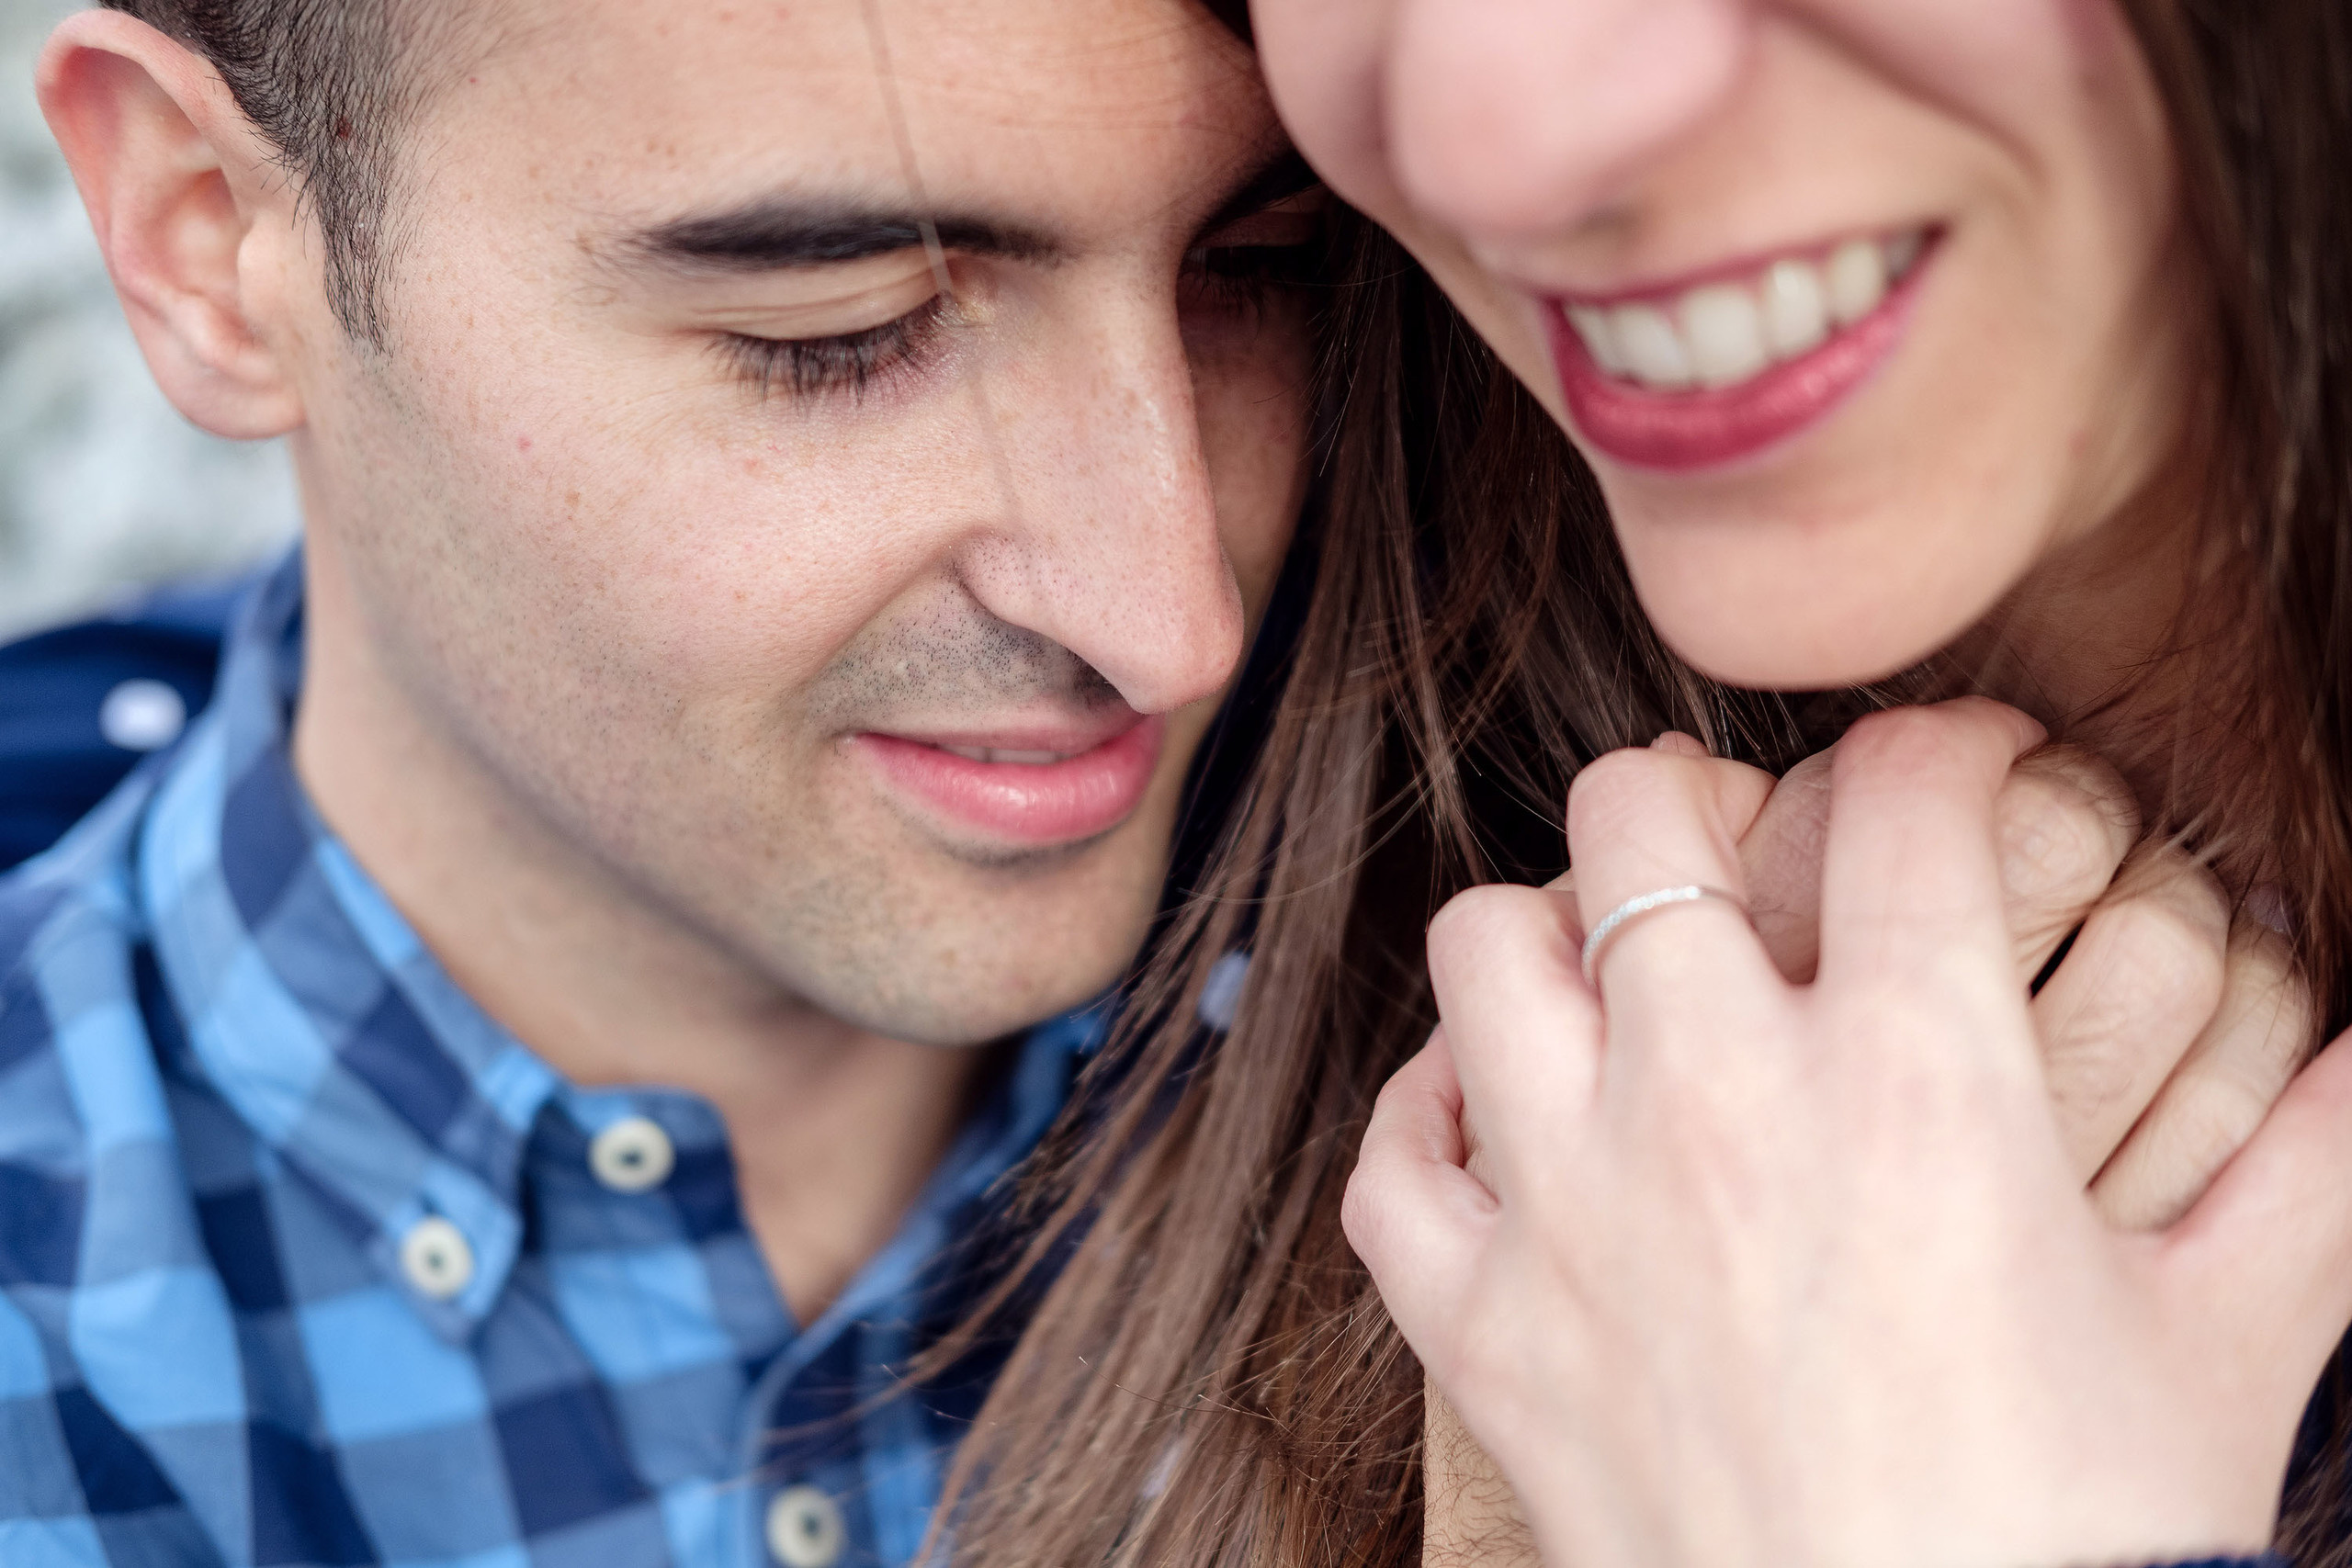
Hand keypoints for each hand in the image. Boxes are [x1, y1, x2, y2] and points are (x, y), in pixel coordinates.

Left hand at [1359, 699, 2351, 1567]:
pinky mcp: (1484, 1333)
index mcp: (1914, 1081)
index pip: (1902, 795)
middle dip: (1699, 798)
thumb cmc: (2088, 1540)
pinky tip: (1502, 1124)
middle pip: (1637, 816)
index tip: (1957, 779)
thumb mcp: (2235, 1331)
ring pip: (1484, 949)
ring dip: (1546, 935)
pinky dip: (1432, 1119)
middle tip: (1752, 852)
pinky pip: (1392, 1161)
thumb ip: (2317, 1160)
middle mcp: (1715, 1107)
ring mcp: (1571, 1214)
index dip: (1945, 749)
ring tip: (1617, 976)